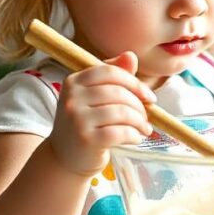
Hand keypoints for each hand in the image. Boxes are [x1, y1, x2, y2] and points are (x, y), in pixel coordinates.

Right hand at [46, 52, 155, 175]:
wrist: (64, 158)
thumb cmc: (84, 124)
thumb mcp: (94, 98)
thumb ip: (113, 76)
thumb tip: (131, 56)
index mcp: (73, 82)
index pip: (110, 72)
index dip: (134, 83)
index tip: (149, 97)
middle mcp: (72, 98)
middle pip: (118, 93)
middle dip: (139, 106)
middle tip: (145, 118)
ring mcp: (77, 119)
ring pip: (122, 112)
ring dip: (139, 122)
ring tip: (143, 129)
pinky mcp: (86, 140)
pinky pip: (120, 132)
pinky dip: (134, 135)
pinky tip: (135, 138)